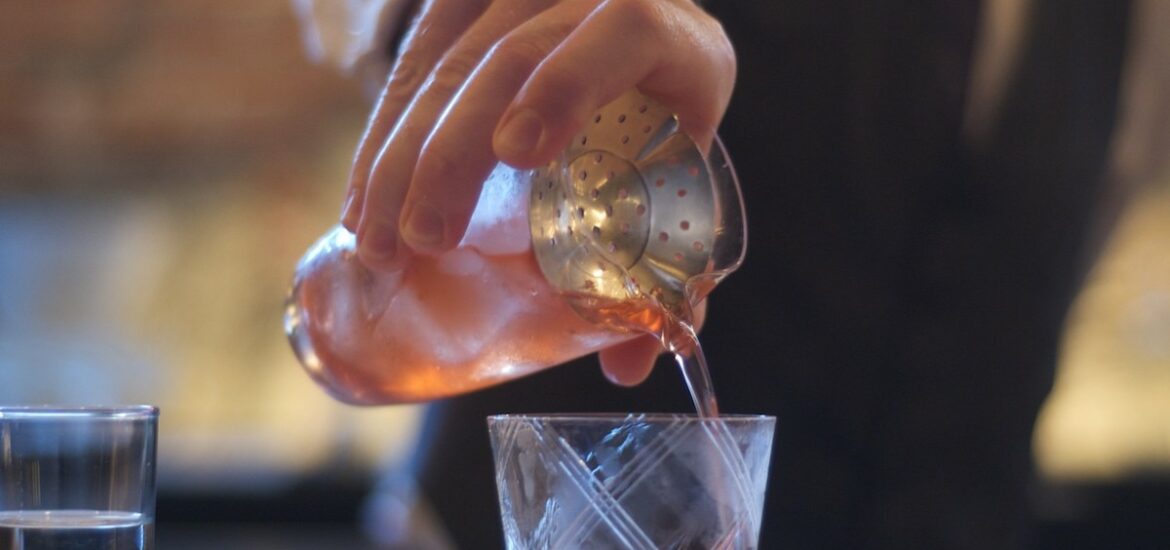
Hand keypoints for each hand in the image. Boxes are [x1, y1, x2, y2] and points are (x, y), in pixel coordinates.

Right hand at [345, 0, 734, 383]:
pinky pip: (409, 57)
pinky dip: (383, 133)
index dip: (566, 87)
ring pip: (446, 58)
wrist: (633, 32)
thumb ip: (668, 266)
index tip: (517, 155)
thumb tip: (629, 366)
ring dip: (400, 152)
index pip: (623, 32)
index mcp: (672, 40)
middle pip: (510, 56)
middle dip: (451, 152)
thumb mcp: (681, 175)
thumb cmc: (662, 119)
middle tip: (422, 241)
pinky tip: (365, 196)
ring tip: (377, 240)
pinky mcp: (468, 2)